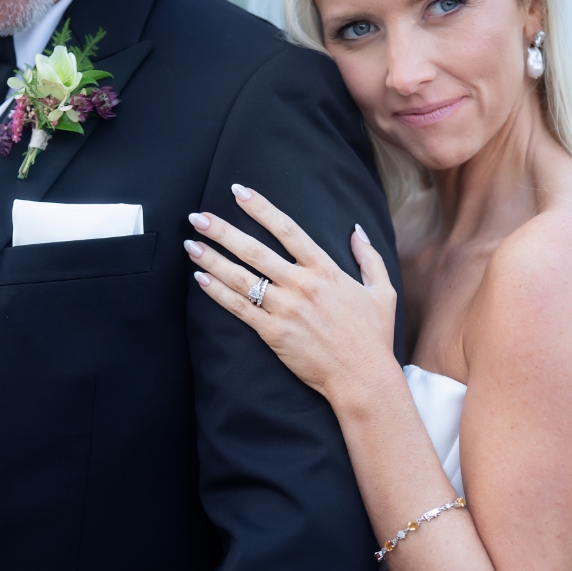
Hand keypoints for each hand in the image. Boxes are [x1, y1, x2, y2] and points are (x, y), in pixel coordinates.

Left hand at [185, 185, 397, 402]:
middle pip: (254, 250)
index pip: (287, 229)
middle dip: (222, 230)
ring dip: (212, 259)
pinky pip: (239, 309)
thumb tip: (356, 230)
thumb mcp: (382, 291)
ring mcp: (285, 309)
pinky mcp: (273, 333)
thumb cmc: (373, 338)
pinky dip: (217, 293)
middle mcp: (302, 285)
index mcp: (326, 270)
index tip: (238, 192)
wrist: (363, 377)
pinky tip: (200, 278)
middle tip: (197, 217)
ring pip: (241, 277)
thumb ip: (369, 257)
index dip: (260, 208)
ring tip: (189, 245)